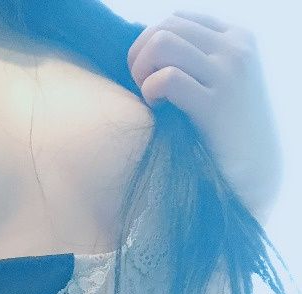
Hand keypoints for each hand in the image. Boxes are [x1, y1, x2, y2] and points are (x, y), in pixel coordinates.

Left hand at [127, 10, 282, 221]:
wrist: (253, 174)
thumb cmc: (224, 133)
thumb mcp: (218, 84)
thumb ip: (193, 60)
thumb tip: (144, 48)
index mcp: (237, 38)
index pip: (176, 19)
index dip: (150, 44)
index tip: (150, 76)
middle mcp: (235, 48)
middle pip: (164, 27)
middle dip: (140, 57)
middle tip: (143, 90)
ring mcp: (228, 73)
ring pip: (162, 42)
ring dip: (142, 70)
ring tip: (150, 98)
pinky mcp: (215, 104)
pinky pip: (166, 78)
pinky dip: (150, 91)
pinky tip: (157, 109)